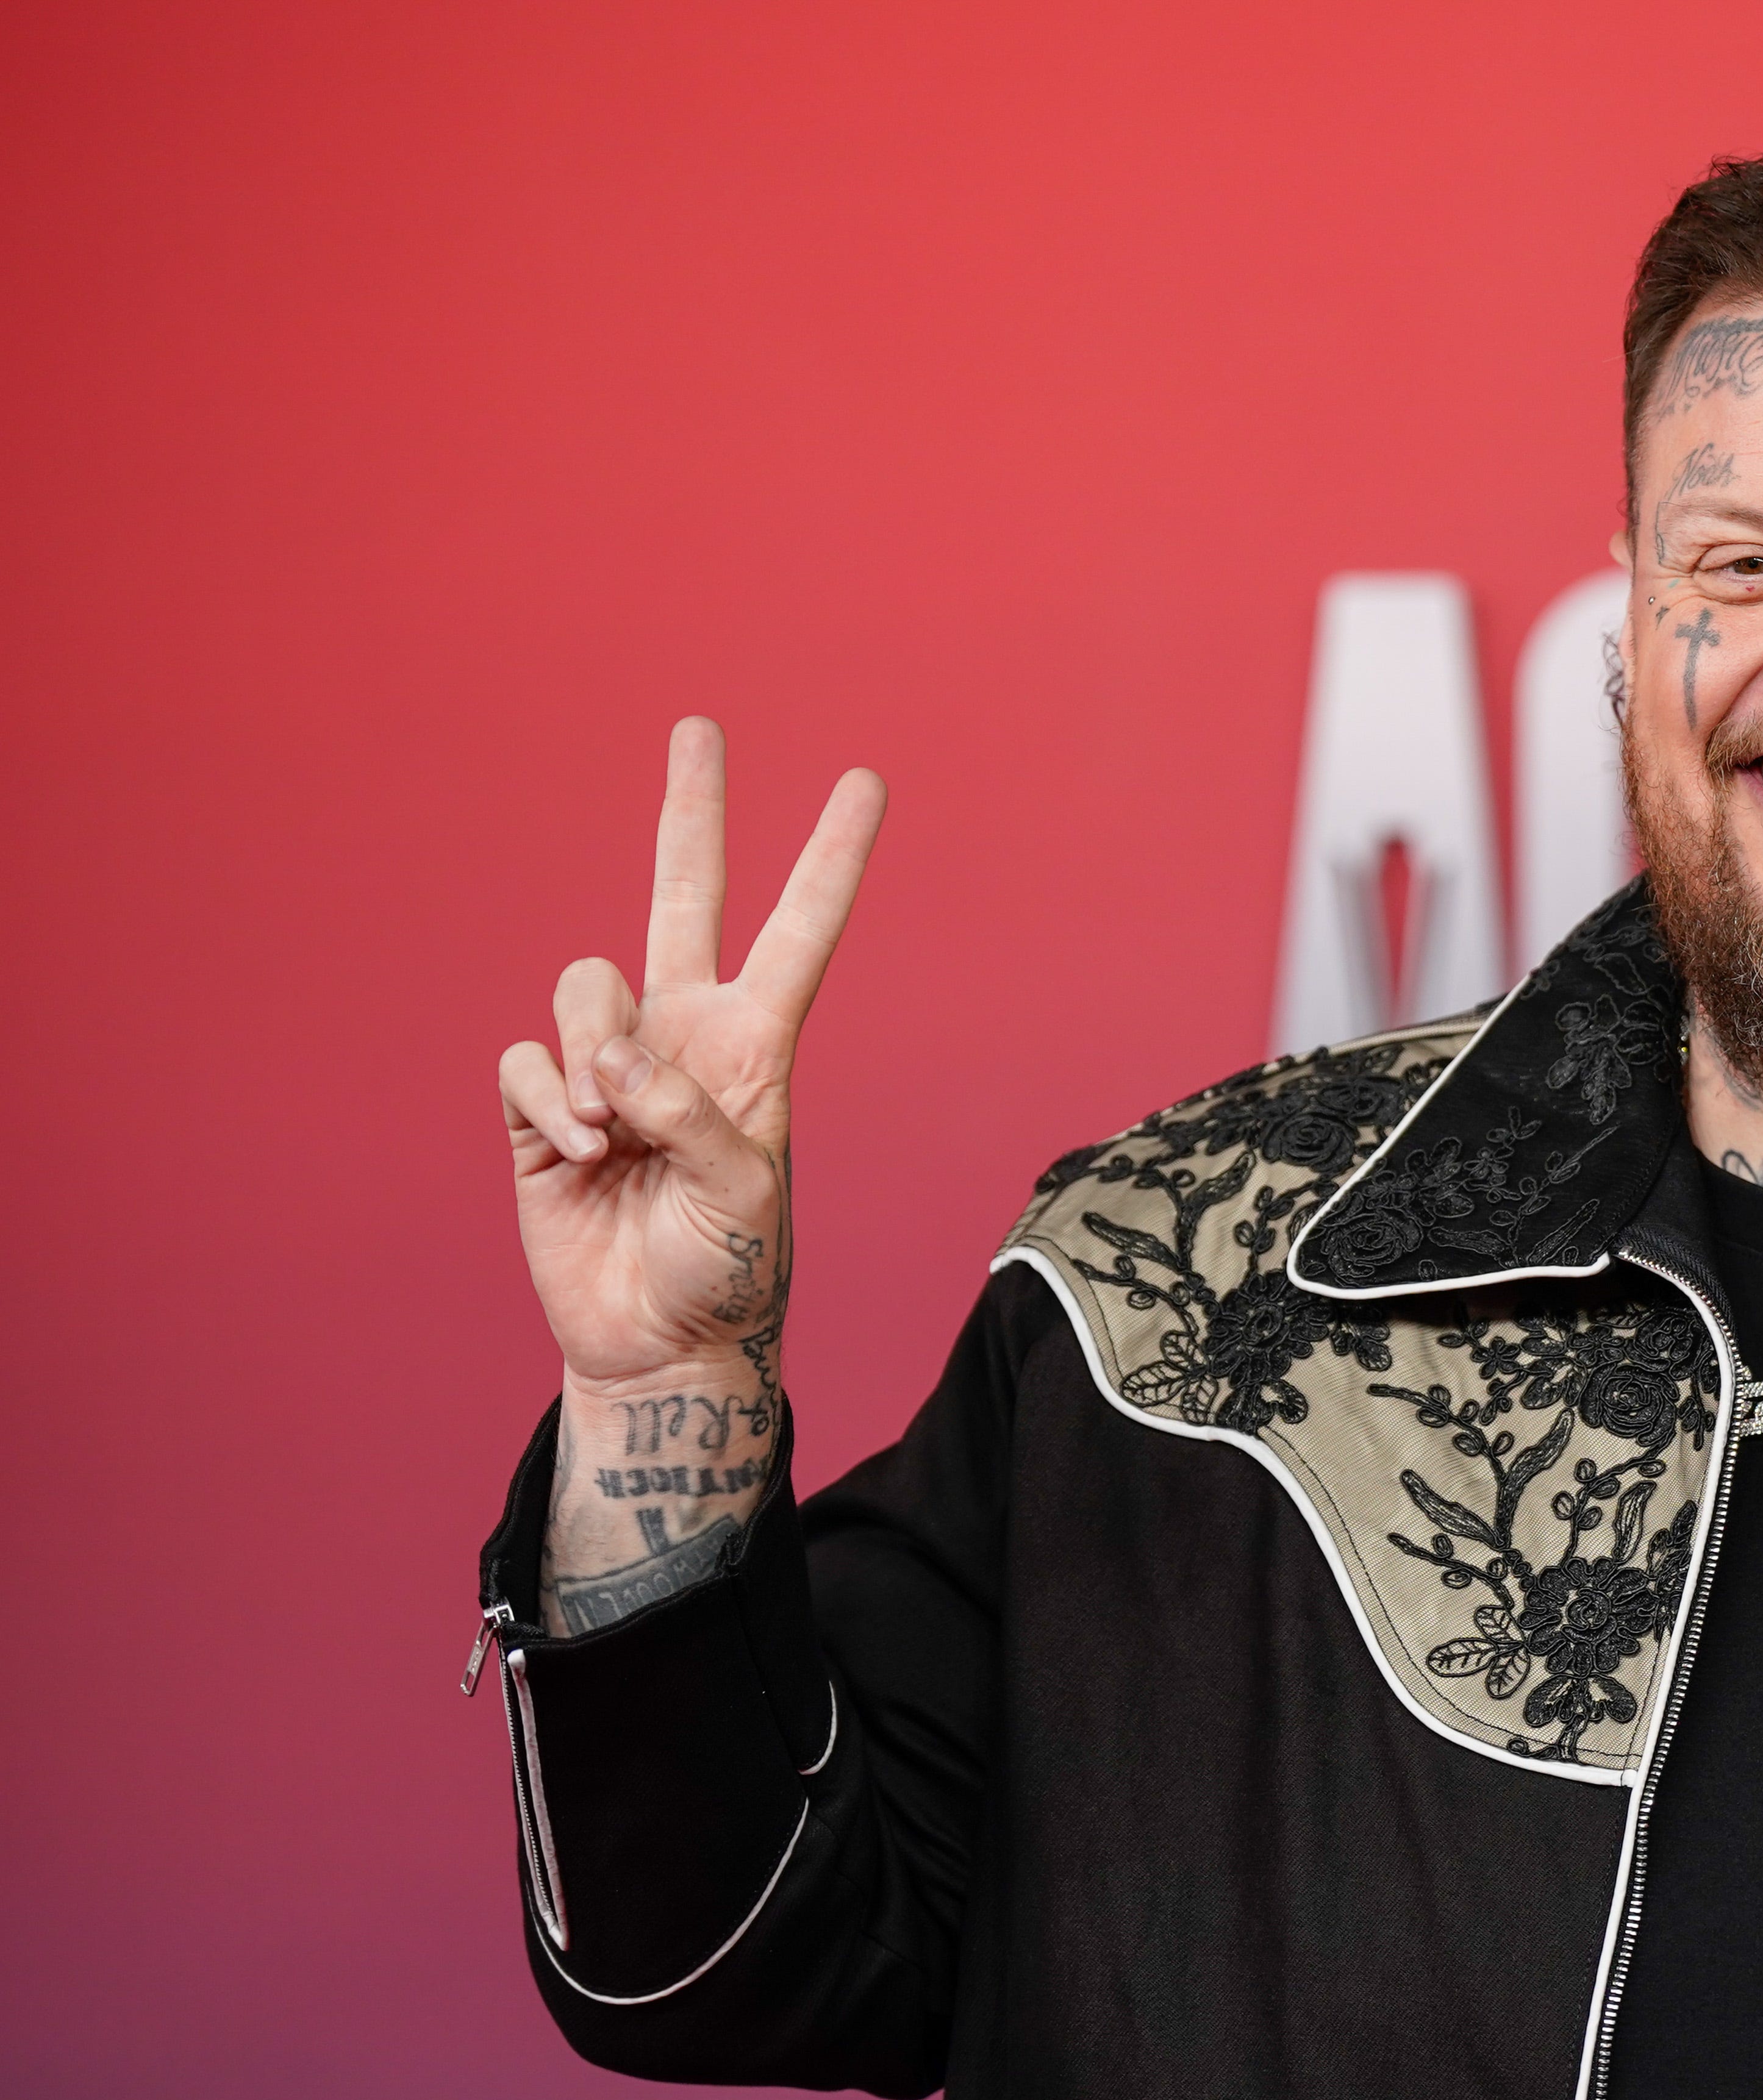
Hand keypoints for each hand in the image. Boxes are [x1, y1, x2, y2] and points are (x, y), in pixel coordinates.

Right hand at [497, 718, 884, 1399]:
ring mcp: (608, 1064)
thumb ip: (686, 1111)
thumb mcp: (741, 1190)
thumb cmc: (726, 1267)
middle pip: (684, 897)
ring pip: (581, 990)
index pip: (800, 933)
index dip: (830, 859)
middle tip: (699, 726)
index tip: (866, 782)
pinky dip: (547, 1104)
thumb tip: (611, 1060)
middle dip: (691, 812)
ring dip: (590, 1059)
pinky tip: (575, 1154)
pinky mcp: (541, 1103)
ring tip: (611, 1137)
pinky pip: (525, 1061)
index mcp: (754, 1046)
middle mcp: (682, 1036)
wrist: (658, 1340)